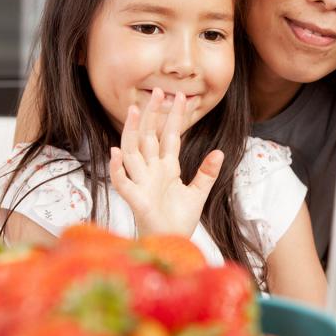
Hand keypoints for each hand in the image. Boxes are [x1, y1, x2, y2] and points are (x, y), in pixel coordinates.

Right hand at [109, 88, 224, 237]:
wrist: (172, 243)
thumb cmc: (179, 220)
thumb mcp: (198, 193)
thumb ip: (207, 173)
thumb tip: (219, 152)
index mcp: (166, 168)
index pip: (170, 136)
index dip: (175, 117)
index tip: (181, 97)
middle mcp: (152, 171)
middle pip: (149, 137)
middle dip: (152, 115)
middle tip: (157, 91)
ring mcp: (142, 183)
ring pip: (132, 152)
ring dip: (131, 132)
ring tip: (134, 110)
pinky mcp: (136, 200)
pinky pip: (122, 181)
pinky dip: (118, 168)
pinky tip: (116, 152)